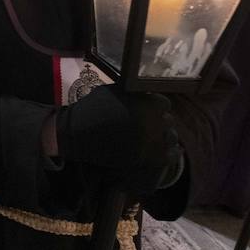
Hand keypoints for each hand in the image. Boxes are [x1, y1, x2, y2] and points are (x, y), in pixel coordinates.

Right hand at [57, 86, 183, 197]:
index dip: (156, 108)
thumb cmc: (93, 108)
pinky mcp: (145, 157)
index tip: (149, 113)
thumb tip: (149, 96)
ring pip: (171, 138)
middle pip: (168, 121)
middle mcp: (152, 120)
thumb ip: (135, 94)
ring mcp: (150, 140)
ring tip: (155, 139)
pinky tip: (166, 152)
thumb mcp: (115, 92)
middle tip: (149, 127)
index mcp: (146, 102)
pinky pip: (168, 156)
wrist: (78, 133)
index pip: (164, 105)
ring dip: (164, 138)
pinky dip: (169, 153)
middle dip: (159, 123)